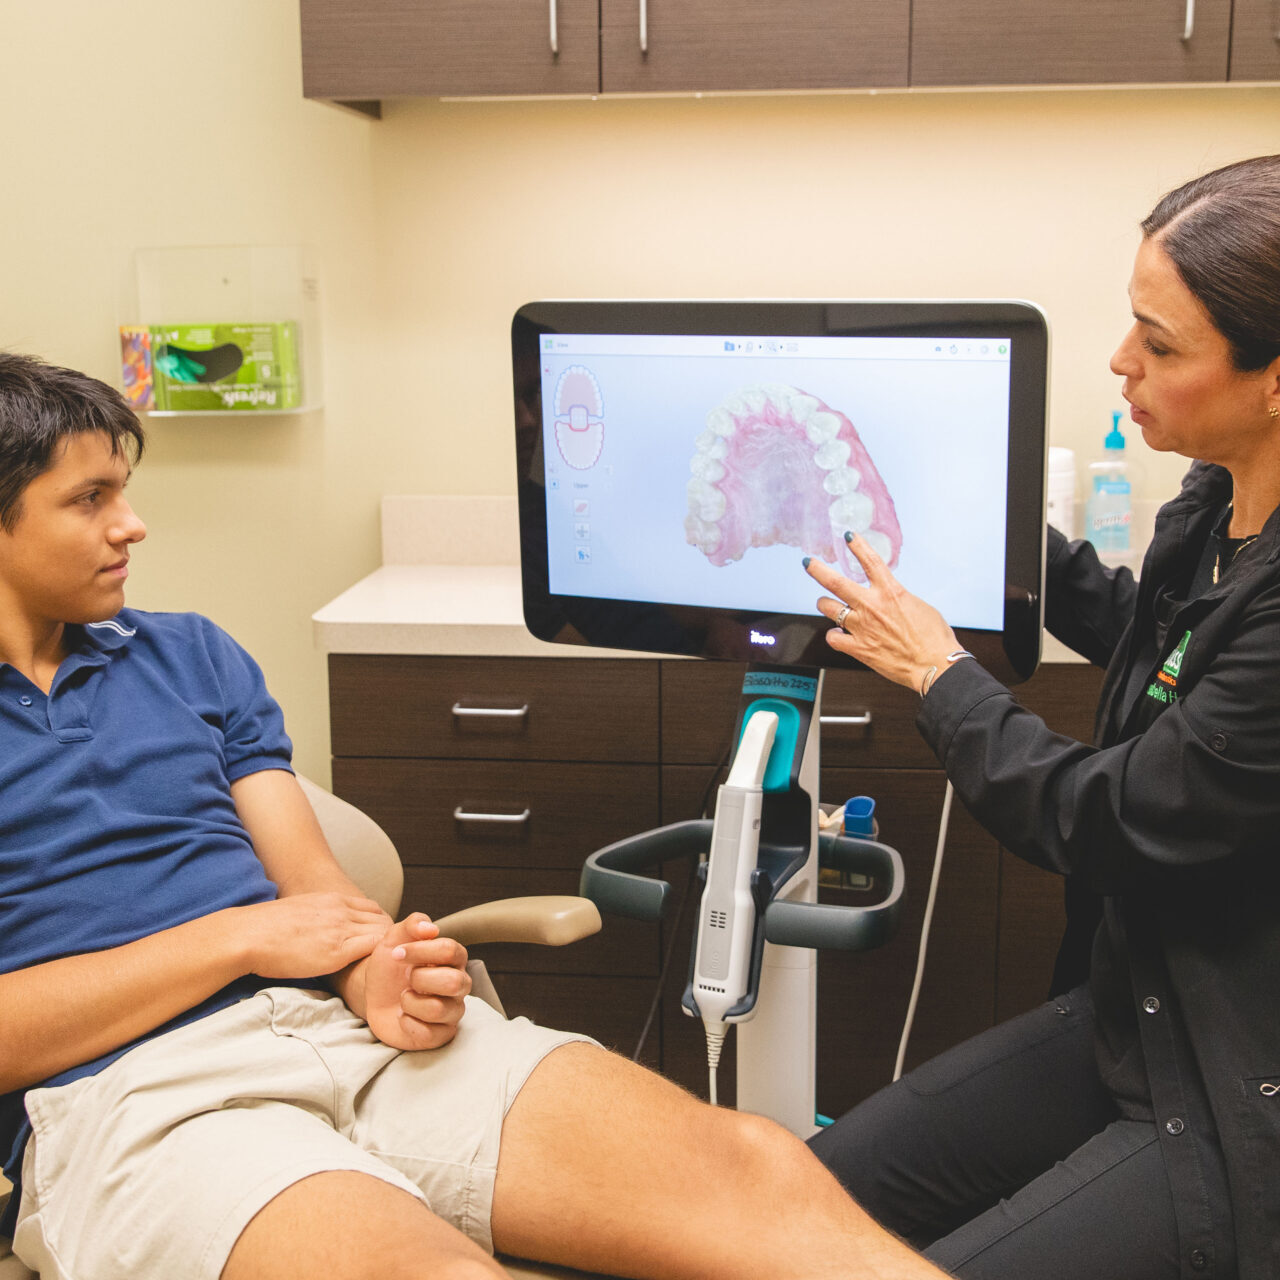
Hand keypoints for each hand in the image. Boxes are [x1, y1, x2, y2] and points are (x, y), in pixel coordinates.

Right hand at [237, 892, 390, 979]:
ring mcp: (342, 929)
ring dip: (387, 946)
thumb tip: (322, 930)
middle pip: (381, 919)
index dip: (379, 922)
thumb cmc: (266, 928)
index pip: (371, 907)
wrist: (250, 934)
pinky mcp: (338, 951)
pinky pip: (373, 948)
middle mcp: (341, 910)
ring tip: (387, 963)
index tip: (380, 937)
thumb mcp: (300, 910)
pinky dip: (381, 956)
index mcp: (332, 899)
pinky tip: (379, 968)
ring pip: (382, 932)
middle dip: (389, 934)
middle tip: (391, 953)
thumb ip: (319, 915)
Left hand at [362, 913, 470, 1051]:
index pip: (450, 950)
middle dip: (420, 979)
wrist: (373, 995)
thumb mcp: (394, 938)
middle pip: (454, 982)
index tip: (397, 953)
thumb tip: (430, 928)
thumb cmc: (390, 966)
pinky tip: (402, 1016)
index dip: (421, 951)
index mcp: (453, 958)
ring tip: (402, 998)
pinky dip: (408, 1024)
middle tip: (405, 978)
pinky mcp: (440, 1035)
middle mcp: (458, 984)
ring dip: (410, 1002)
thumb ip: (412, 924)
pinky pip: (430, 1034)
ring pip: (439, 1009)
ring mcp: (451, 1011)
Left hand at [805, 533, 961, 692]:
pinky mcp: (859, 648)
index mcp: (891, 592)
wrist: (934, 665)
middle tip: (808, 562)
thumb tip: (888, 598)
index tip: (848, 536)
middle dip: (818, 570)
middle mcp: (872, 606)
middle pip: (836, 582)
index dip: (858, 546)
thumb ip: (897, 598)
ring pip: (829, 608)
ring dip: (824, 604)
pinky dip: (833, 635)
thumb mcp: (918, 606)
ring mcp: (862, 627)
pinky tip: (838, 635)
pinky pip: (833, 638)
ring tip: (824, 603)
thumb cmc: (933, 637)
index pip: (870, 561)